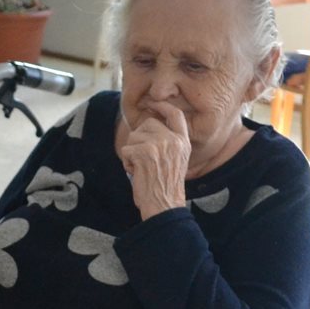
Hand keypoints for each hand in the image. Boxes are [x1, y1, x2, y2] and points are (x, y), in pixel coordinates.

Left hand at [116, 99, 190, 218]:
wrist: (164, 206)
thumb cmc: (166, 188)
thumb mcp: (175, 161)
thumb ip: (168, 143)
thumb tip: (147, 127)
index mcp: (183, 142)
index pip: (176, 115)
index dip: (164, 106)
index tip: (154, 103)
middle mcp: (174, 140)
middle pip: (147, 124)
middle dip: (139, 139)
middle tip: (143, 160)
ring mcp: (160, 145)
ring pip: (134, 137)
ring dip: (132, 153)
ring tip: (142, 169)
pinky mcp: (145, 152)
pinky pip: (126, 150)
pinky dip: (126, 163)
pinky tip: (137, 173)